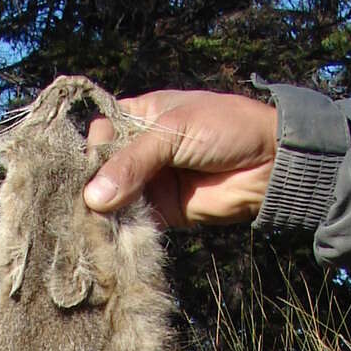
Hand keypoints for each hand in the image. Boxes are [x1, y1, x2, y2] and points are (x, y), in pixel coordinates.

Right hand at [83, 90, 279, 226]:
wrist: (270, 165)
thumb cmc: (226, 130)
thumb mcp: (175, 133)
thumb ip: (134, 162)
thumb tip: (93, 198)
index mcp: (142, 115)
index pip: (101, 131)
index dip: (92, 149)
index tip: (86, 168)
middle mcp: (141, 148)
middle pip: (103, 167)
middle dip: (92, 184)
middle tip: (81, 202)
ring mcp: (151, 181)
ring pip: (114, 197)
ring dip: (104, 211)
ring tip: (88, 223)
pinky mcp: (163, 210)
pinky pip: (134, 220)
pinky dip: (122, 228)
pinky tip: (106, 235)